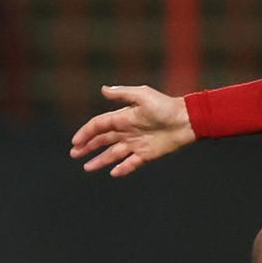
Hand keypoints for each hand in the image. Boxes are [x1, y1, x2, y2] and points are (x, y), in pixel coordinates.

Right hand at [69, 84, 194, 176]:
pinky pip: (131, 163)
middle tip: (75, 154)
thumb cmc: (166, 105)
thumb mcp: (143, 95)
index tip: (75, 142)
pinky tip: (113, 173)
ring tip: (87, 168)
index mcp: (123, 117)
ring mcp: (137, 143)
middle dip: (88, 147)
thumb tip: (102, 89)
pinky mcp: (147, 154)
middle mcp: (128, 131)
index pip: (99, 125)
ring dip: (100, 160)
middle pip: (103, 140)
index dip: (86, 133)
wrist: (187, 120)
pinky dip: (122, 168)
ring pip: (113, 154)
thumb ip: (122, 94)